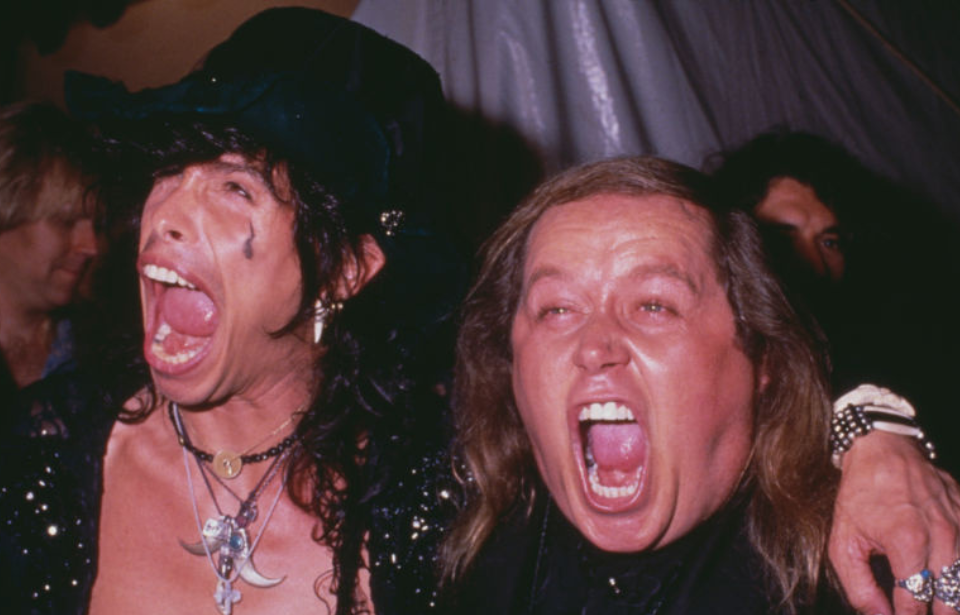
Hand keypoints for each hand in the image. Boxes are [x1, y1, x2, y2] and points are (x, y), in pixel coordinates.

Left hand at [829, 431, 959, 614]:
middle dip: (936, 613)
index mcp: (907, 542)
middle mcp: (942, 535)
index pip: (916, 604)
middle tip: (917, 612)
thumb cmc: (861, 494)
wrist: (882, 450)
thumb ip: (859, 584)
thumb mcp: (844, 539)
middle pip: (951, 601)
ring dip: (950, 598)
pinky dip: (958, 571)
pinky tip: (944, 576)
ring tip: (934, 603)